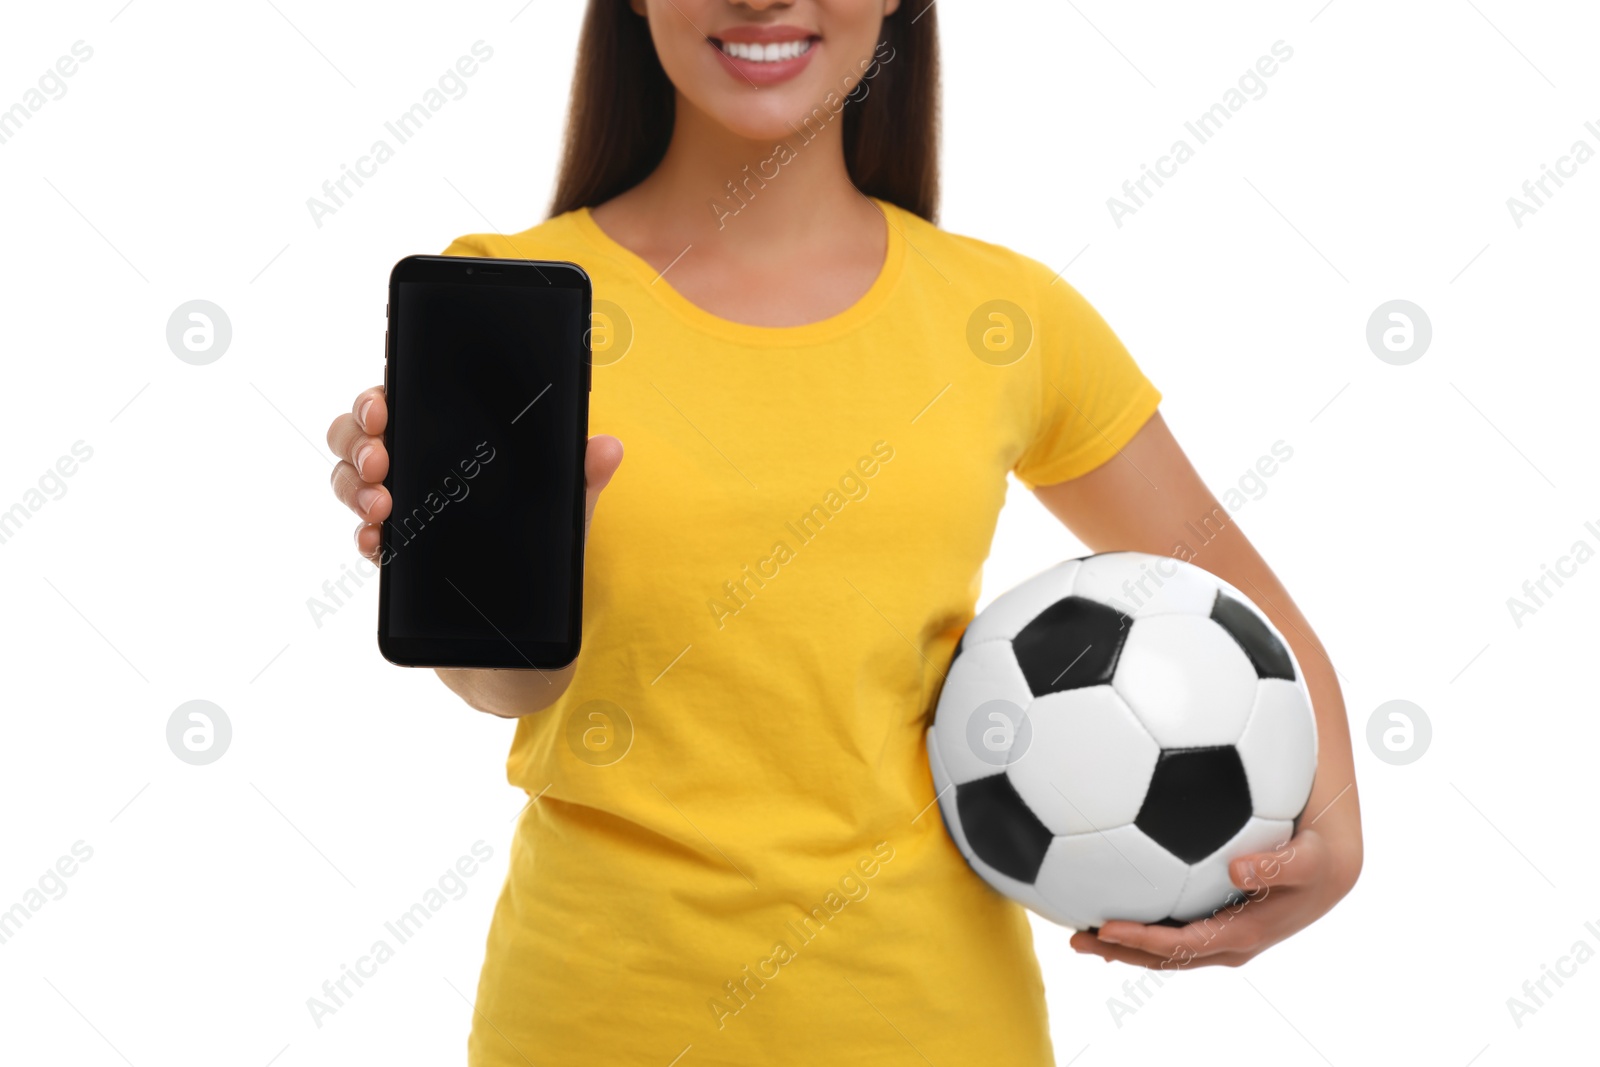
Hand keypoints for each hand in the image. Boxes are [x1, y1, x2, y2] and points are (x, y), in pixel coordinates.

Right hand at [325, 384, 623, 561]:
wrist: (521, 652)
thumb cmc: (541, 568)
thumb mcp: (569, 521)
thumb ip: (582, 483)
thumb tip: (609, 446)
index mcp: (460, 447)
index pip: (413, 399)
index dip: (387, 389)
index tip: (388, 401)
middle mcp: (424, 473)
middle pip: (366, 431)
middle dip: (360, 433)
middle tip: (383, 455)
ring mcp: (404, 514)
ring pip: (352, 477)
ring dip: (353, 481)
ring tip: (381, 503)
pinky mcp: (394, 559)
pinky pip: (362, 534)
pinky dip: (363, 534)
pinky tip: (376, 542)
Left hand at [1068, 824, 1358, 968]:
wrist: (1330, 867)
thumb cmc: (1317, 858)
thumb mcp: (1307, 860)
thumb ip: (1277, 866)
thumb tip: (1238, 869)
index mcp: (1243, 935)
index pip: (1184, 945)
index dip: (1144, 940)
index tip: (1106, 928)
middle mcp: (1226, 942)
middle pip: (1165, 955)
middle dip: (1120, 951)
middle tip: (1075, 939)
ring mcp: (1220, 934)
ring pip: (1165, 947)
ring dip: (1123, 944)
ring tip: (1080, 931)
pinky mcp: (1215, 920)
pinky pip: (1172, 927)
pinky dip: (1141, 924)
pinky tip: (1111, 906)